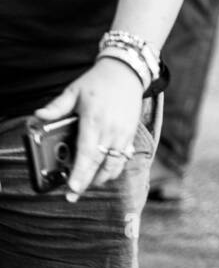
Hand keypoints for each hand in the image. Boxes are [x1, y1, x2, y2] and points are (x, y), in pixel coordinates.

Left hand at [35, 57, 144, 199]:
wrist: (126, 71)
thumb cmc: (98, 81)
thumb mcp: (74, 91)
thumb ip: (57, 107)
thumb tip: (38, 116)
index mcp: (94, 120)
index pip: (87, 154)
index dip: (80, 174)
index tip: (72, 189)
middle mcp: (111, 130)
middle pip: (100, 165)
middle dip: (86, 183)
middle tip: (73, 195)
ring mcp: (123, 134)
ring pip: (114, 166)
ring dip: (100, 177)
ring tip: (86, 181)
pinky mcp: (131, 134)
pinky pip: (123, 159)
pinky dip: (112, 168)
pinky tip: (101, 169)